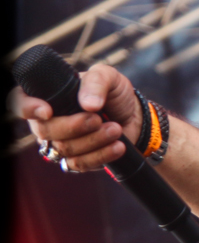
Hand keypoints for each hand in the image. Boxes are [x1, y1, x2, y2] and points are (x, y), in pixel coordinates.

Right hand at [9, 63, 142, 172]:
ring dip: (93, 140)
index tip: (47, 111)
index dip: (26, 108)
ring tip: (116, 129)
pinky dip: (101, 155)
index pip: (19, 102)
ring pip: (63, 149)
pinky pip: (78, 164)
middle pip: (44, 131)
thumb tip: (88, 104)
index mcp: (48, 97)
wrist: (135, 117)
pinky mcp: (76, 159)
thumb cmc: (116, 94)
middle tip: (98, 119)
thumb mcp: (109, 77)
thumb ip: (97, 82)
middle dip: (73, 126)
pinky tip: (118, 146)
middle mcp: (48, 121)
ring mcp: (60, 142)